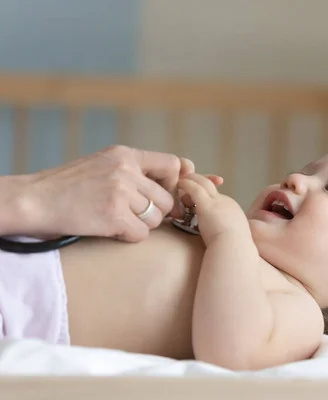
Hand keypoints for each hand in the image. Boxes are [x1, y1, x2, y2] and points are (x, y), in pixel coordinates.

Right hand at [15, 145, 218, 241]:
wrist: (34, 199)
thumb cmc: (70, 186)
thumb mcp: (104, 164)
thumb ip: (138, 170)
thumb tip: (185, 171)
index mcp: (126, 154)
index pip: (173, 164)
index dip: (180, 182)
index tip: (179, 194)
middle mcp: (126, 169)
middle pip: (167, 199)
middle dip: (157, 212)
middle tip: (135, 214)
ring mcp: (120, 192)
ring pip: (156, 218)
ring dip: (142, 225)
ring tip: (116, 219)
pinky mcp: (113, 215)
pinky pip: (141, 234)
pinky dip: (129, 236)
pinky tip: (109, 229)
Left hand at [177, 173, 248, 243]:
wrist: (233, 250)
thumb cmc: (232, 252)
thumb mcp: (233, 240)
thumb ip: (226, 236)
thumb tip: (223, 241)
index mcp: (233, 212)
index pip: (218, 199)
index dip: (206, 198)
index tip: (194, 202)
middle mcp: (227, 202)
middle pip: (211, 187)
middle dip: (199, 184)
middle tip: (187, 183)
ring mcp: (217, 202)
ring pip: (203, 183)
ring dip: (192, 181)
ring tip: (181, 181)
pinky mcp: (206, 205)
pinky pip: (195, 188)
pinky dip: (187, 184)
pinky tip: (179, 184)